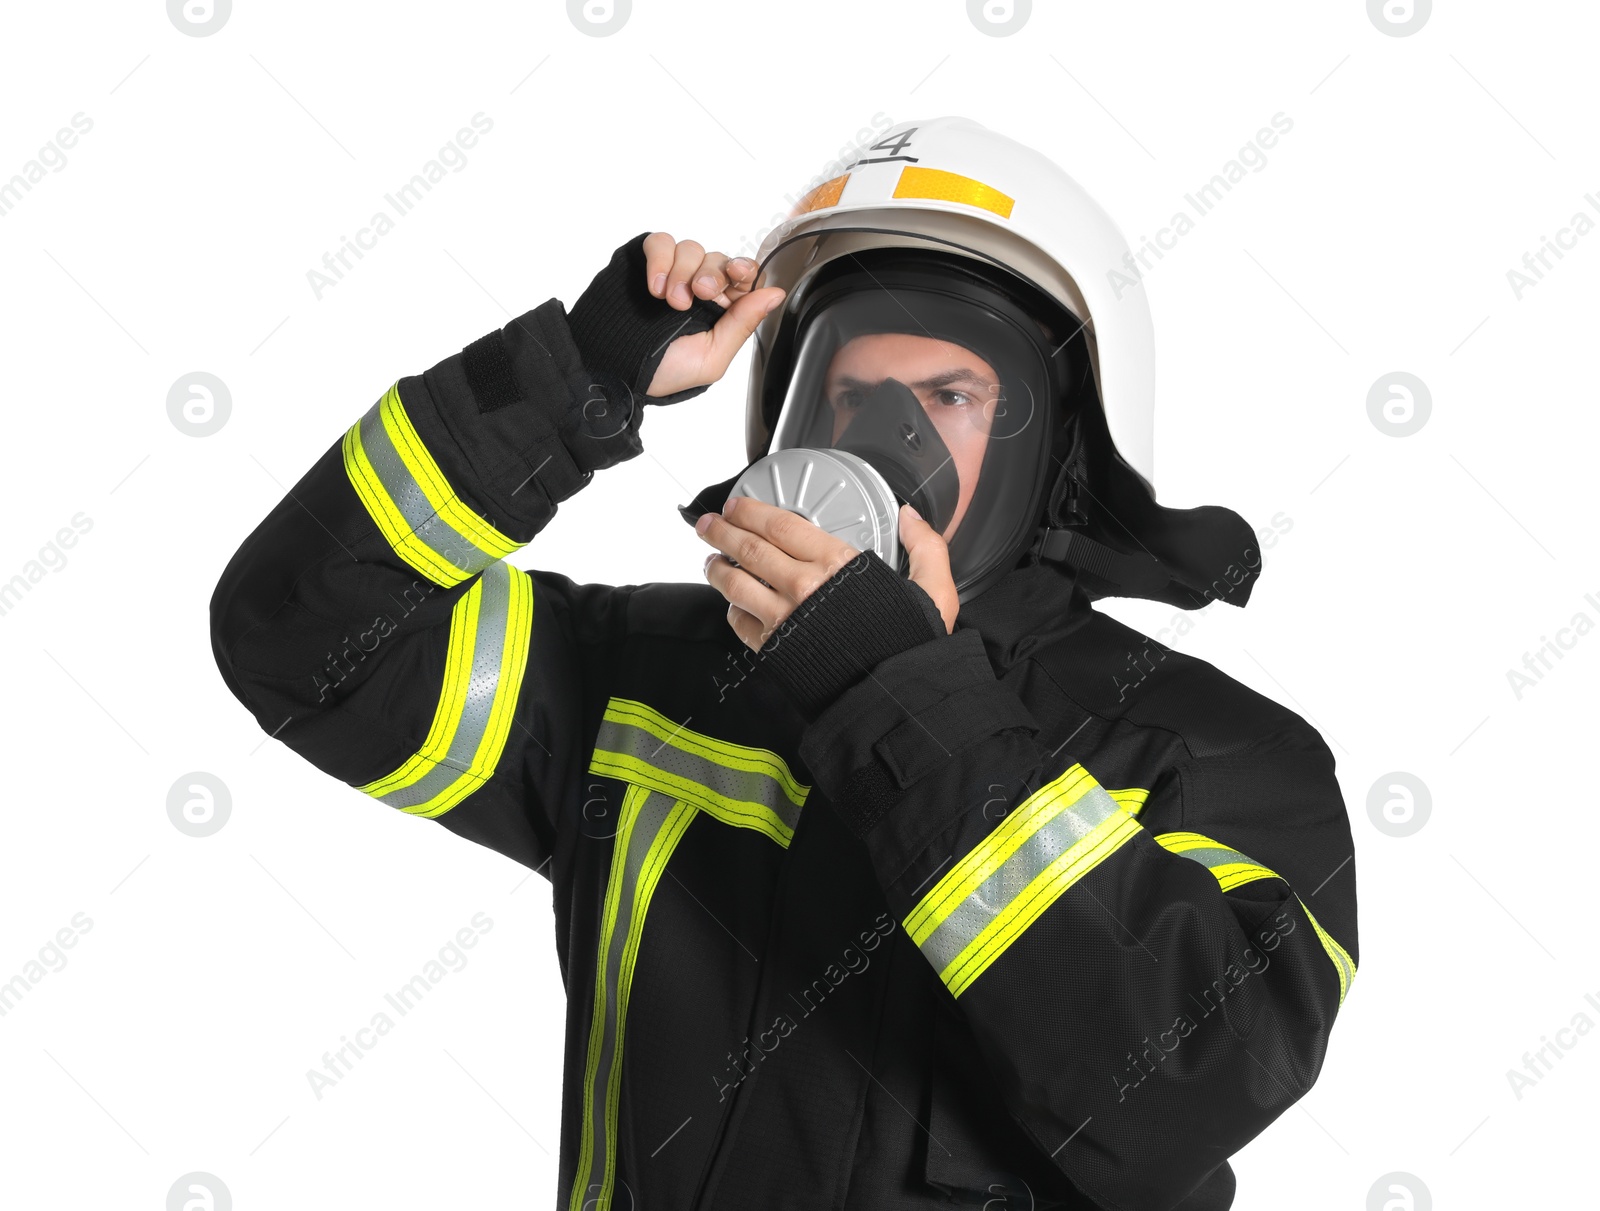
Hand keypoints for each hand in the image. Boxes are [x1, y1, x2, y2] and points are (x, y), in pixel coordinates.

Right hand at [642, 232, 784, 396]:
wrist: (612, 370)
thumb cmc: (661, 372)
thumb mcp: (711, 358)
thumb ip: (742, 324)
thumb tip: (775, 295)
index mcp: (719, 311)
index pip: (740, 277)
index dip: (743, 269)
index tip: (738, 273)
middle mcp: (696, 288)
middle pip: (717, 258)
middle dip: (711, 274)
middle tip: (698, 295)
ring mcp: (670, 273)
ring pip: (690, 248)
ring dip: (683, 272)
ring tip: (670, 301)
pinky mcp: (644, 262)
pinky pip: (660, 242)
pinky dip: (660, 259)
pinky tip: (655, 286)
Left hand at [697, 498, 958, 650]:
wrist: (892, 700)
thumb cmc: (908, 647)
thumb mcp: (933, 591)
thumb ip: (925, 548)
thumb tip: (910, 516)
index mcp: (838, 565)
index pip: (782, 525)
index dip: (753, 511)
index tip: (738, 505)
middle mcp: (803, 587)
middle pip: (749, 548)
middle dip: (722, 531)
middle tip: (709, 523)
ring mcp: (783, 619)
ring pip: (735, 583)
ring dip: (717, 568)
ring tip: (711, 559)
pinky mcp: (773, 649)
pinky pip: (740, 623)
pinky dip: (732, 610)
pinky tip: (733, 604)